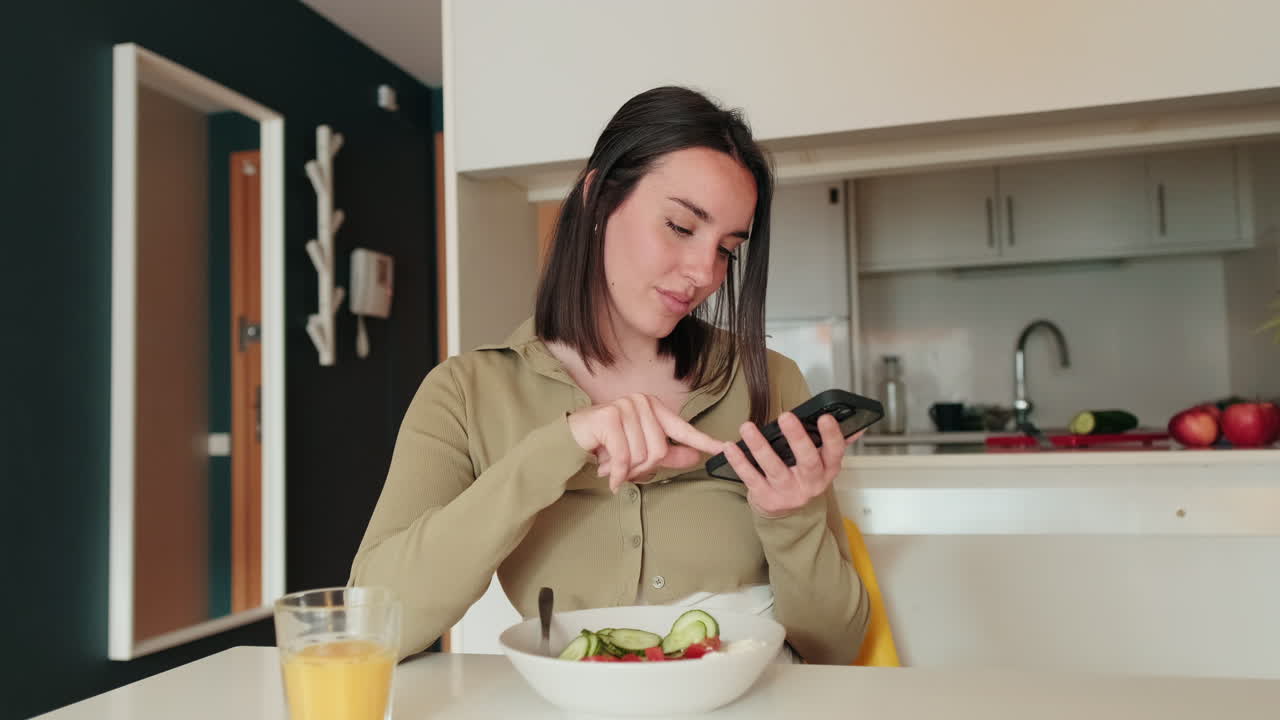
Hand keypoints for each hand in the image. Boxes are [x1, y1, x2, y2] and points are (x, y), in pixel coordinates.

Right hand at [567, 394, 724, 492]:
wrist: (570, 439)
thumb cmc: (607, 445)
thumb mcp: (641, 452)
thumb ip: (669, 455)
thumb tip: (696, 457)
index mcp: (654, 408)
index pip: (683, 429)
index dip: (704, 441)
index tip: (723, 448)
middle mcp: (642, 403)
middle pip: (660, 451)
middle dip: (641, 468)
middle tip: (624, 469)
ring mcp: (625, 407)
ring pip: (642, 456)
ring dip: (626, 471)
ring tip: (611, 466)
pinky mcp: (610, 417)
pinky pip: (625, 457)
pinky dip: (617, 474)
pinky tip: (608, 476)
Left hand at [720, 412, 862, 516]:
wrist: (788, 516)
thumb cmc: (803, 478)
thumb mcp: (823, 464)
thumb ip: (835, 443)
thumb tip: (858, 426)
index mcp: (827, 469)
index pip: (835, 452)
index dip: (832, 435)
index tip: (825, 417)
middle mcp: (810, 482)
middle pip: (807, 461)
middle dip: (798, 438)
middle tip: (786, 417)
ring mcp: (788, 492)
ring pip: (775, 468)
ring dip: (760, 447)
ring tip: (747, 427)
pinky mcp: (766, 498)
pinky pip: (752, 478)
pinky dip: (740, 462)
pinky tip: (730, 448)